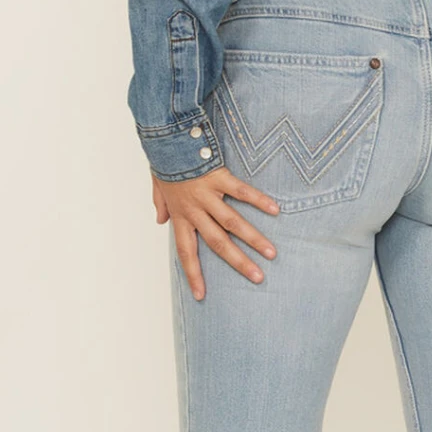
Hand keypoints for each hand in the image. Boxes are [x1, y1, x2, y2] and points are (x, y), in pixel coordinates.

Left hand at [153, 167, 280, 301]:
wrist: (164, 136)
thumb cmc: (162, 159)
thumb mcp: (157, 186)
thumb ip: (160, 205)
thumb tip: (159, 221)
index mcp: (180, 215)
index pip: (186, 252)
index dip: (193, 274)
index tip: (200, 295)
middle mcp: (194, 209)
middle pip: (217, 243)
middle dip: (238, 262)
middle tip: (257, 278)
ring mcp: (208, 195)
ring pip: (233, 222)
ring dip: (253, 239)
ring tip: (271, 253)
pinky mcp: (218, 177)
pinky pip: (241, 191)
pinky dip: (258, 200)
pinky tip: (274, 210)